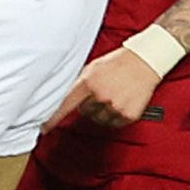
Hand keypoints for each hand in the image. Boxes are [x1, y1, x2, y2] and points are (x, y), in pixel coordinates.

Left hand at [49, 46, 163, 129]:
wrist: (145, 61)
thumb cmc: (119, 62)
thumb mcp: (93, 67)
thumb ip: (79, 82)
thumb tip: (64, 96)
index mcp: (89, 82)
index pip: (66, 104)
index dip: (53, 118)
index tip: (44, 128)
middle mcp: (100, 95)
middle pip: (85, 112)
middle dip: (90, 104)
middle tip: (102, 91)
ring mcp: (114, 106)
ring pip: (99, 119)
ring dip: (103, 111)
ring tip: (113, 95)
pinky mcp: (127, 114)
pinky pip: (114, 123)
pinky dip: (117, 115)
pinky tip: (122, 101)